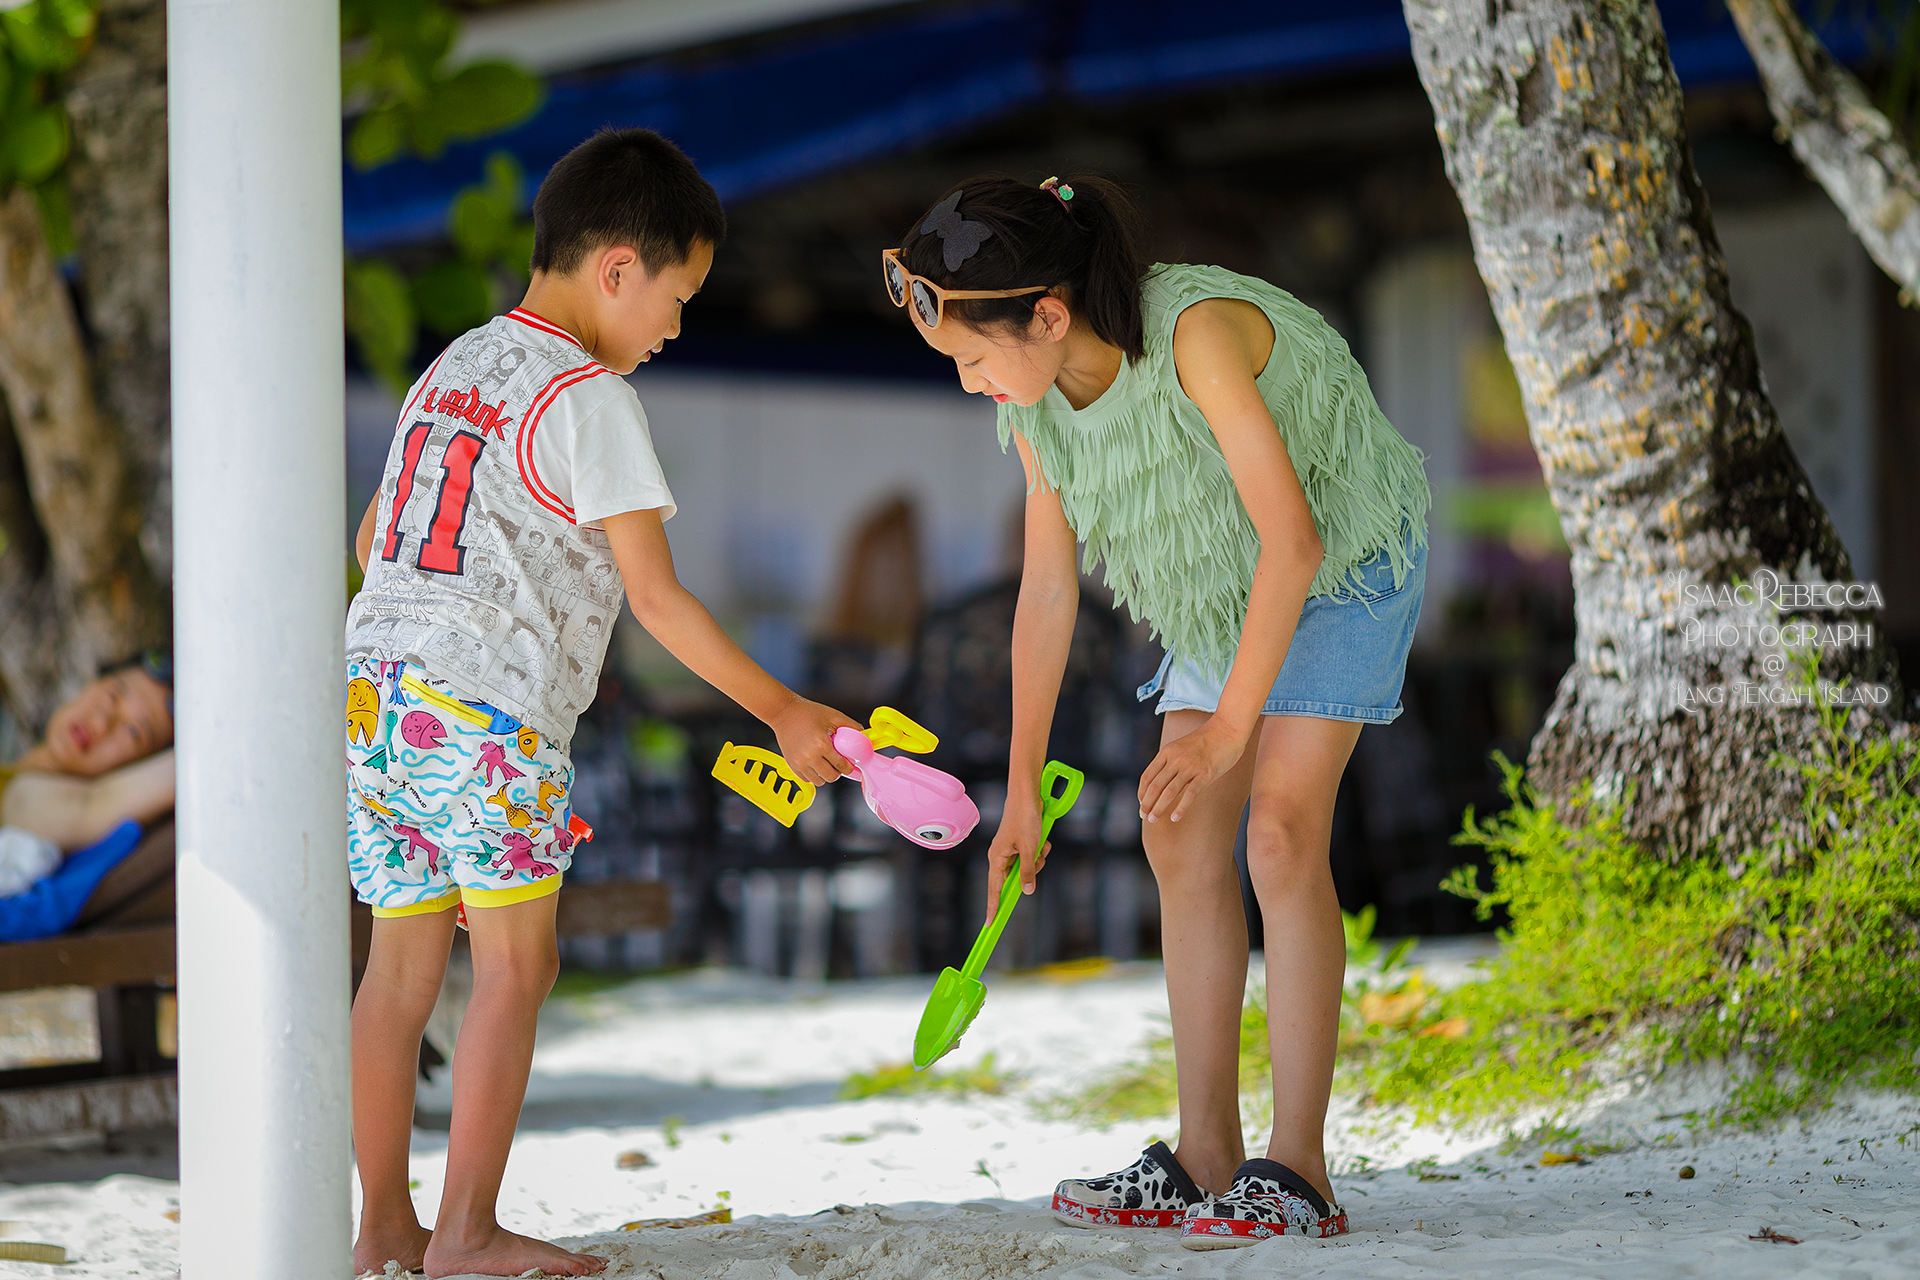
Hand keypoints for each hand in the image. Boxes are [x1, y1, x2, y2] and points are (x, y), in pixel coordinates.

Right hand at [769, 698, 857, 786]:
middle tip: (838, 763)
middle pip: (831, 777)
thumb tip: (864, 736)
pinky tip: (815, 763)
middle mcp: (809, 756)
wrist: (784, 712)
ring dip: (825, 774)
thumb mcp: (833, 715)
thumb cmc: (807, 713)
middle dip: (838, 771)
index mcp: (821, 744)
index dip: (849, 767)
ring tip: (825, 763)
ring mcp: (799, 763)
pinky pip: (807, 779)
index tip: (851, 765)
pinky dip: (813, 775)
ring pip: (819, 781)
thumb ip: (851, 726)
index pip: (841, 765)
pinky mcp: (791, 765)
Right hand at [983, 797, 1049, 924]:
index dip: (993, 907)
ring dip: (1038, 859)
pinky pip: (1032, 857)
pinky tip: (1042, 840)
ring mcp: (1011, 851)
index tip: (990, 924)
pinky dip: (1039, 851)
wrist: (1027, 796)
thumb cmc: (1024, 819)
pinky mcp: (1020, 845)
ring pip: (1027, 868)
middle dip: (1031, 871)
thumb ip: (1028, 872)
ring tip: (1040, 845)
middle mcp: (1001, 857)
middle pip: (1016, 879)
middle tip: (1036, 857)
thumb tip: (1027, 891)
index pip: (993, 890)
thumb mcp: (1029, 848)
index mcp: (996, 859)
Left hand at [1138, 716, 1247, 823]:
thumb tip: (1163, 782)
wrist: (1228, 729)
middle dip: (1147, 804)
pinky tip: (1175, 818)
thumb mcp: (1181, 747)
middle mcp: (1176, 759)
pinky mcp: (1205, 774)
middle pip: (1155, 786)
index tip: (1141, 805)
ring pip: (1169, 792)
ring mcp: (1190, 766)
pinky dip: (1181, 808)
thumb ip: (1171, 761)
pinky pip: (1190, 794)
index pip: (1148, 776)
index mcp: (1167, 751)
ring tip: (1153, 820)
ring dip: (1159, 808)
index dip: (1142, 793)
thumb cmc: (1206, 740)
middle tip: (1144, 817)